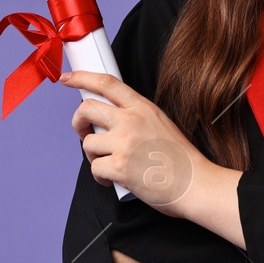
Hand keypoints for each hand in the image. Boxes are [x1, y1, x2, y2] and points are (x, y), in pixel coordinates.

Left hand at [60, 69, 211, 214]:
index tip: (68, 79)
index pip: (106, 83)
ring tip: (109, 164)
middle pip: (87, 109)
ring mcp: (124, 143)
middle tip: (84, 133)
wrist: (196, 184)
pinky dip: (101, 177)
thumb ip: (135, 116)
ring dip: (93, 156)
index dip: (82, 78)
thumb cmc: (180, 160)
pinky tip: (114, 179)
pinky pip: (94, 168)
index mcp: (142, 107)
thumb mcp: (161, 123)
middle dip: (78, 122)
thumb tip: (108, 119)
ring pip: (88, 142)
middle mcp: (131, 120)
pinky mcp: (119, 166)